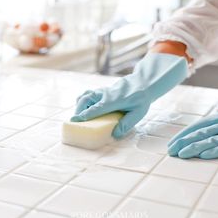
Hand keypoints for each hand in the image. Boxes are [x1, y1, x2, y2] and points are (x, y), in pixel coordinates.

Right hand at [71, 52, 187, 138]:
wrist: (143, 83)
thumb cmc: (141, 99)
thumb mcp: (137, 113)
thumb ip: (126, 124)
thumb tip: (114, 135)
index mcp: (113, 101)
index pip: (95, 109)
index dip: (84, 115)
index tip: (74, 120)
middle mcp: (105, 94)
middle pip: (85, 99)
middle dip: (78, 110)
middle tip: (77, 120)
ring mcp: (103, 90)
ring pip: (86, 94)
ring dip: (80, 104)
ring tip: (80, 114)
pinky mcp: (103, 89)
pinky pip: (90, 93)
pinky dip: (84, 100)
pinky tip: (87, 107)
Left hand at [168, 112, 217, 158]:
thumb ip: (211, 129)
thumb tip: (191, 141)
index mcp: (217, 118)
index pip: (195, 126)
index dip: (181, 135)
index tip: (170, 144)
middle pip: (199, 133)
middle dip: (182, 142)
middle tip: (171, 151)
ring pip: (210, 140)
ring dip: (194, 147)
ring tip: (181, 154)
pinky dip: (214, 151)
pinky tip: (203, 156)